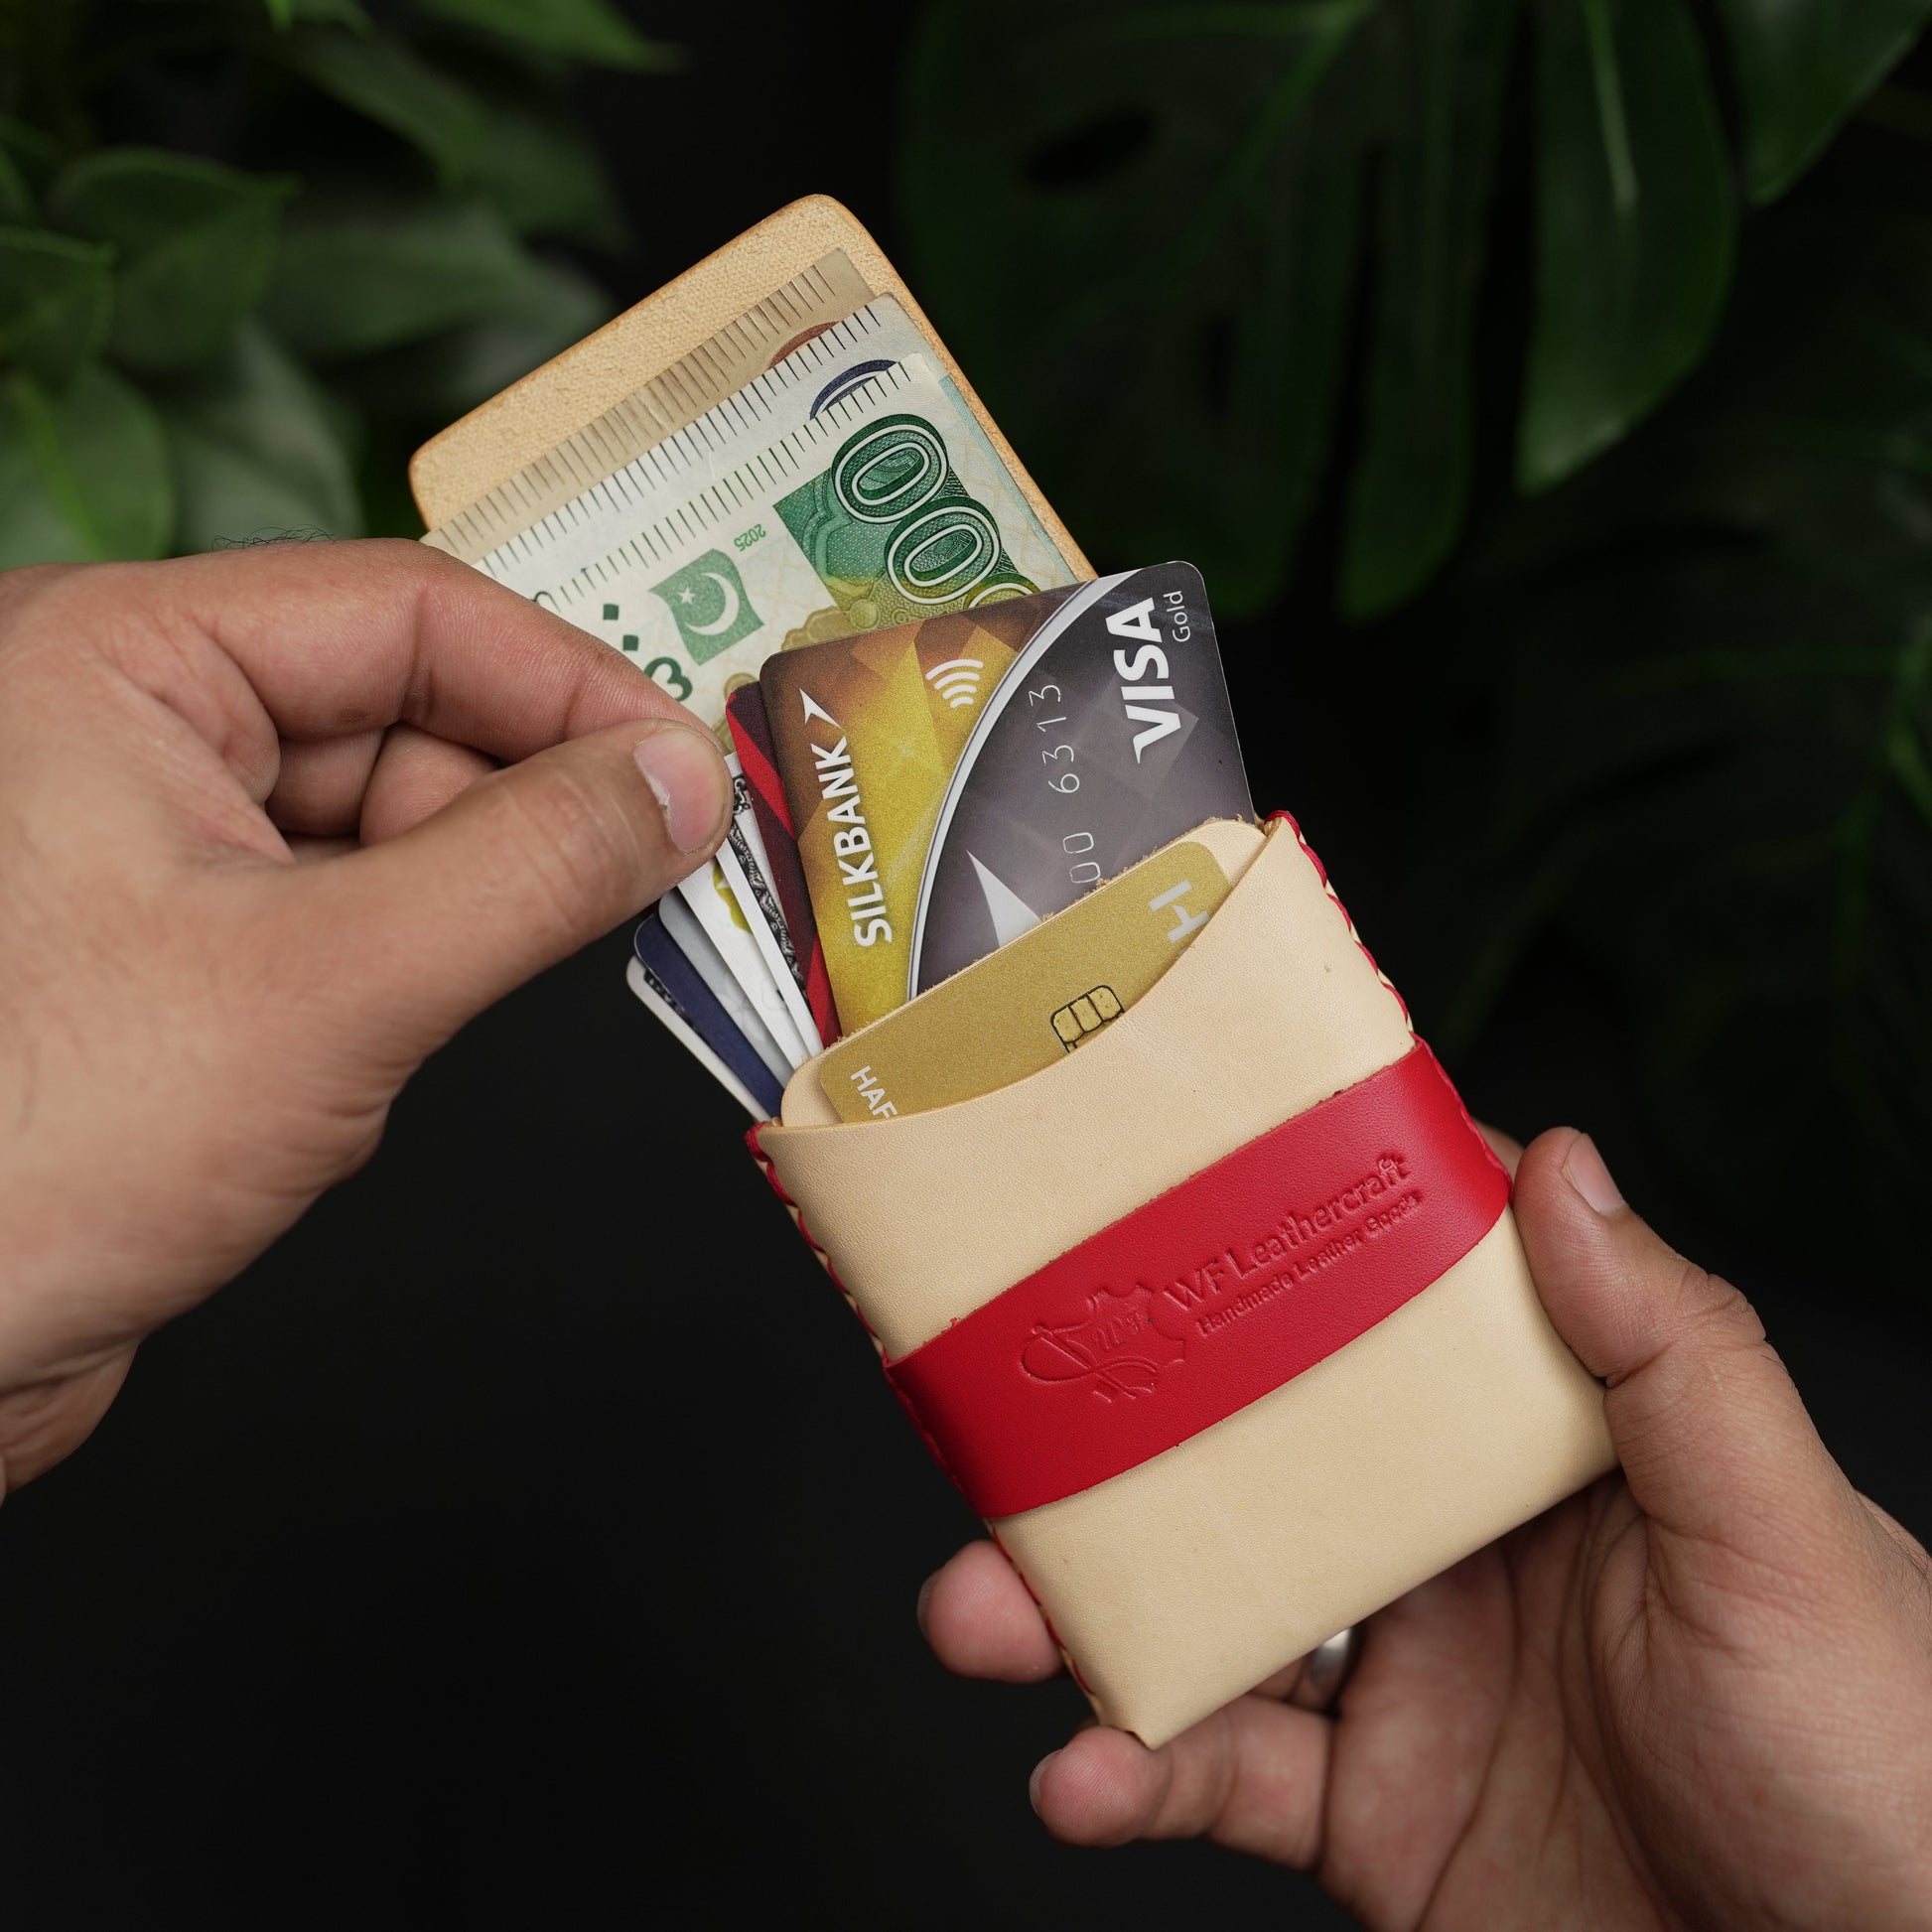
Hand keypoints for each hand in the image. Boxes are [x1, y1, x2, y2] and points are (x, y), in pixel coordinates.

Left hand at [0, 542, 731, 1493]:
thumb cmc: (33, 1150)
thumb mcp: (331, 987)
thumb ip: (533, 867)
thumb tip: (681, 784)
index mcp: (111, 659)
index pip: (405, 614)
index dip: (570, 685)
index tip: (692, 765)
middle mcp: (118, 725)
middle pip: (402, 713)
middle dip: (524, 807)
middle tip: (662, 873)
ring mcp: (139, 842)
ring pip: (382, 826)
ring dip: (453, 913)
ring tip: (460, 998)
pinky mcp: (166, 951)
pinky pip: (341, 916)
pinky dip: (396, 976)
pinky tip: (365, 1056)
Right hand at [920, 1129, 1931, 1929]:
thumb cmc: (1887, 1763)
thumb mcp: (1782, 1537)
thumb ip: (1672, 1354)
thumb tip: (1558, 1161)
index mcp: (1546, 1442)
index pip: (1390, 1309)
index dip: (1273, 1244)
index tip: (1147, 1182)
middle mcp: (1457, 1543)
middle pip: (1252, 1458)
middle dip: (1116, 1446)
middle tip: (1004, 1440)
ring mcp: (1405, 1678)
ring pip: (1202, 1611)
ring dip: (1076, 1613)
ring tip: (982, 1621)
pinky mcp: (1368, 1817)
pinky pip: (1221, 1777)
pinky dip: (1133, 1774)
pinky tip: (1081, 1779)